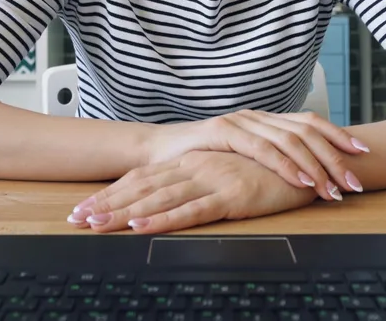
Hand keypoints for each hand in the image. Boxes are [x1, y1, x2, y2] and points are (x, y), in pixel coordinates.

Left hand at [67, 151, 317, 233]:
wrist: (310, 160)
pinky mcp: (230, 194)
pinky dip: (163, 219)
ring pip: (158, 199)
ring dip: (124, 214)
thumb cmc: (269, 170)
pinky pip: (190, 210)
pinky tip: (142, 226)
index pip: (143, 179)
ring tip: (96, 225)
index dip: (111, 194)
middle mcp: (196, 166)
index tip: (84, 209)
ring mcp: (211, 178)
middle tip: (75, 219)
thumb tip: (169, 200)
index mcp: (192, 160)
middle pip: (142, 188)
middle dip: (106, 204)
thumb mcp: (227, 173)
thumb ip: (198, 182)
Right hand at [143, 110, 368, 201]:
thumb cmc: (201, 160)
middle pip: (307, 131)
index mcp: (265, 120)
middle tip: (355, 181)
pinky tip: (302, 182)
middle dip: (335, 157)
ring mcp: (241, 121)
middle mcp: (257, 116)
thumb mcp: (242, 160)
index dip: (338, 136)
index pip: (310, 123)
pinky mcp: (224, 132)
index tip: (363, 154)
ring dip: (317, 167)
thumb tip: (305, 174)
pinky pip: (263, 149)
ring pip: (290, 140)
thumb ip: (269, 160)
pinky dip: (286, 166)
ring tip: (335, 189)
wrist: (157, 153)